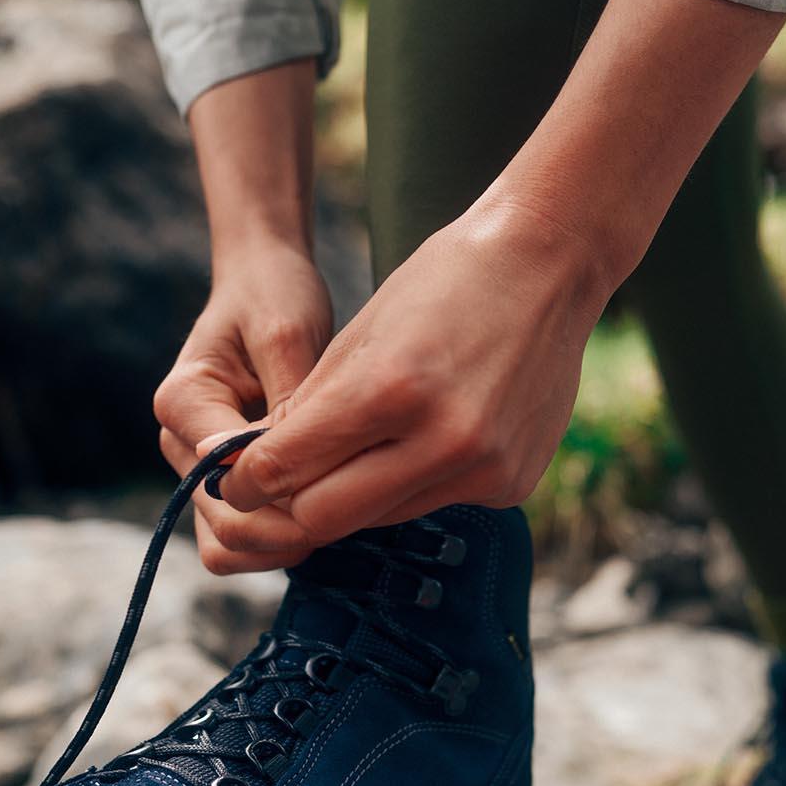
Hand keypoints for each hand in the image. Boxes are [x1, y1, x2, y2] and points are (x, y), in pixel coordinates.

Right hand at [154, 243, 331, 573]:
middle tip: (350, 515)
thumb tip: (291, 464)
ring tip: (335, 516)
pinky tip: (324, 508)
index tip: (342, 488)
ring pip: (226, 545)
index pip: (225, 485)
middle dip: (285, 534)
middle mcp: (180, 442)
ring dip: (279, 546)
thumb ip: (286, 402)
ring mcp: (197, 466)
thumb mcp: (287, 334)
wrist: (262, 282)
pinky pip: (242, 534)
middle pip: (222, 528)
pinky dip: (279, 537)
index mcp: (183, 403)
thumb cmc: (275, 297)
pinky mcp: (223, 478)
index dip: (285, 504)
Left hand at [208, 199, 613, 545]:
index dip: (246, 482)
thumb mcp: (356, 337)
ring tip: (354, 451)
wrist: (550, 265)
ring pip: (377, 520)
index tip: (235, 482)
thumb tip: (255, 473)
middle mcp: (442, 439)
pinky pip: (430, 506)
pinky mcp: (510, 486)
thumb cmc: (441, 284)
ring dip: (351, 496)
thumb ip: (304, 412)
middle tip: (277, 486)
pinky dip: (407, 485)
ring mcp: (483, 469)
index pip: (285, 468)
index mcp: (389, 388)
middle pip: (324, 518)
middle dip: (290, 505)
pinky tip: (420, 440)